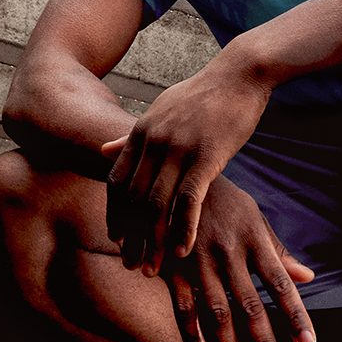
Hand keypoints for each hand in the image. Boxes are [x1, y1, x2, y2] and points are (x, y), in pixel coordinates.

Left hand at [102, 59, 270, 274]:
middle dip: (131, 237)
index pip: (117, 182)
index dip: (115, 214)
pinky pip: (188, 201)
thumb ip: (131, 135)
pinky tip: (182, 252)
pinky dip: (182, 230)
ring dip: (152, 242)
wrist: (239, 73)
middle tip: (132, 265)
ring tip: (153, 268)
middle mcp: (153, 142)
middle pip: (132, 200)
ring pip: (156, 206)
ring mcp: (178, 149)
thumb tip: (102, 149)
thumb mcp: (160, 110)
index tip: (118, 240)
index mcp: (141, 132)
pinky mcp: (206, 157)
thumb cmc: (204, 94)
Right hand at [160, 176, 315, 341]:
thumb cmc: (222, 199)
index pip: (280, 284)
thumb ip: (277, 252)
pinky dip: (192, 337)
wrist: (172, 176)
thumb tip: (308, 277)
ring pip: (216, 315)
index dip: (295, 316)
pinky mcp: (172, 267)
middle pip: (250, 307)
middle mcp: (228, 254)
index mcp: (253, 240)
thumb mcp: (253, 217)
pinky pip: (183, 308)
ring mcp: (198, 262)